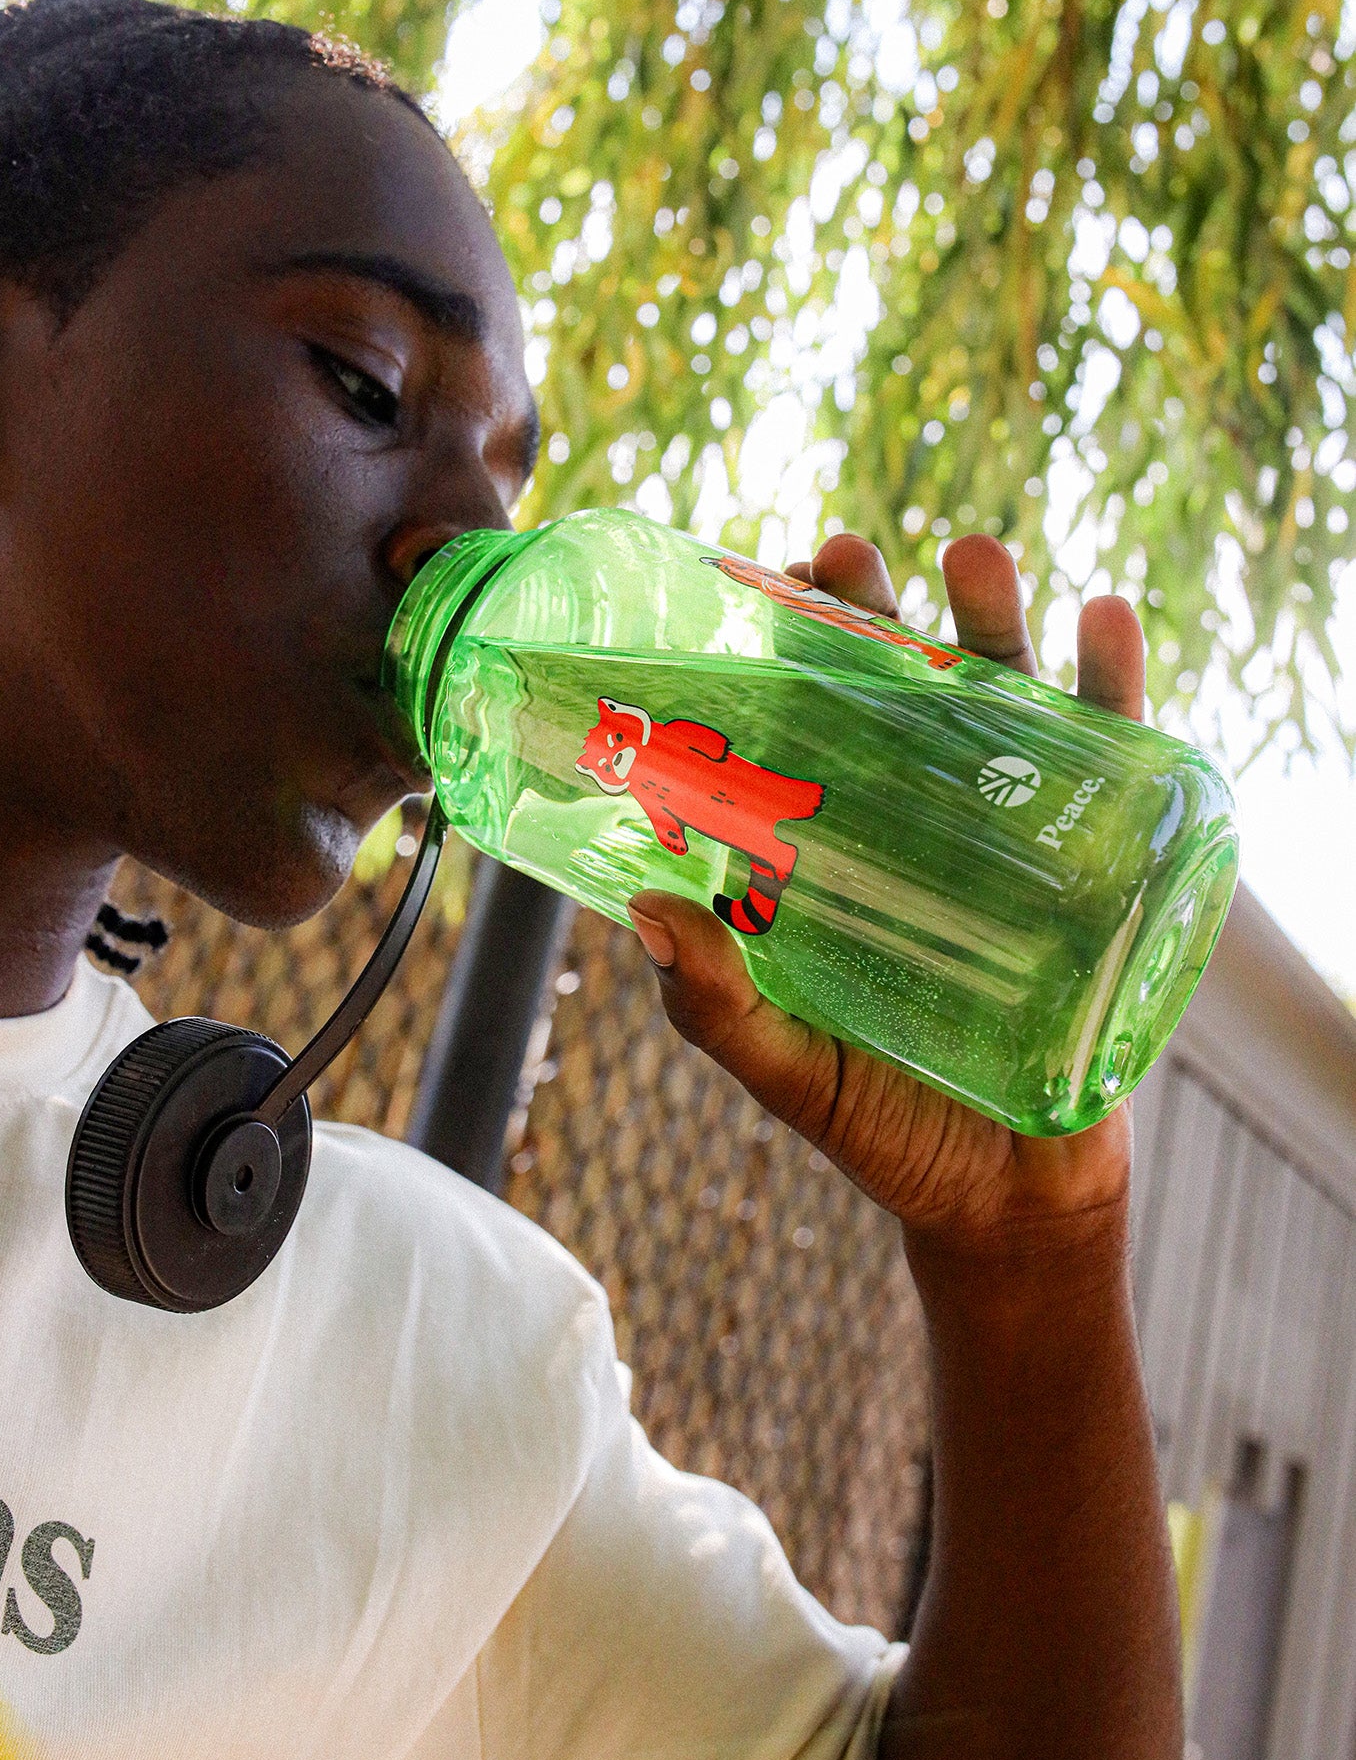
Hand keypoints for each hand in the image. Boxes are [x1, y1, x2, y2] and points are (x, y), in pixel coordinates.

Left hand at [626, 533, 1146, 1262]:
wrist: (1008, 1202)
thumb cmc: (885, 1129)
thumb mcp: (788, 1068)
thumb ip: (717, 1006)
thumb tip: (646, 911)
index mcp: (836, 846)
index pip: (806, 721)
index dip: (786, 647)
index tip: (761, 579)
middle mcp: (921, 818)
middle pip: (899, 686)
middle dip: (879, 609)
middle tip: (847, 557)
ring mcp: (1013, 831)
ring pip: (1004, 696)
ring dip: (995, 617)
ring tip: (975, 557)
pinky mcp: (1099, 858)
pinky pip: (1113, 756)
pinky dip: (1113, 684)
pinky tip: (1104, 625)